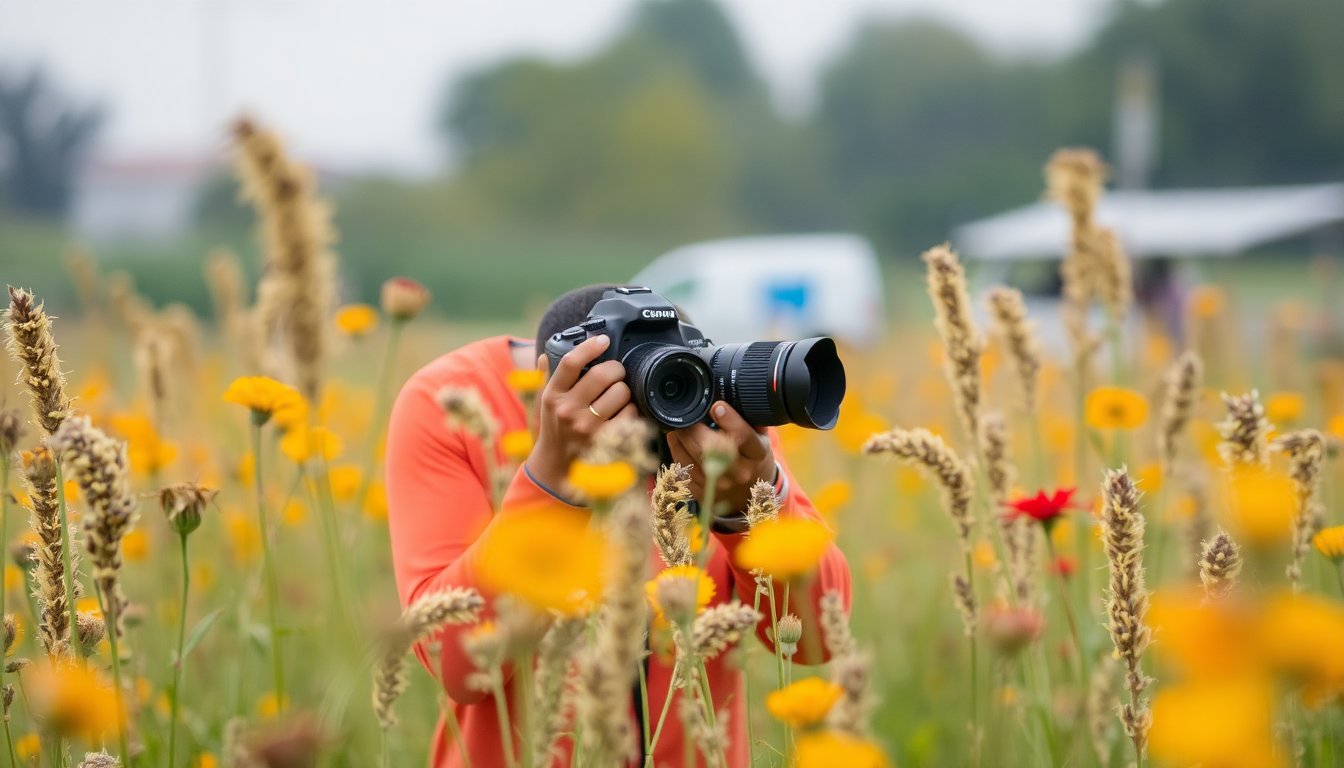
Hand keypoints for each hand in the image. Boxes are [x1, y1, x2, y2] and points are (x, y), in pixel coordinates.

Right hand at [525, 335, 636, 491]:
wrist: (556, 467)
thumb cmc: (554, 429)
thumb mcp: (543, 403)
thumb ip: (545, 378)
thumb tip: (546, 355)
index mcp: (552, 395)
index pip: (570, 363)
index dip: (590, 346)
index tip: (602, 340)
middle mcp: (568, 410)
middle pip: (602, 374)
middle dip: (615, 369)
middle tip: (616, 372)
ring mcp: (587, 427)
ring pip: (620, 393)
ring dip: (624, 390)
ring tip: (617, 395)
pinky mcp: (605, 441)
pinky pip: (630, 414)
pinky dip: (630, 409)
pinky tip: (622, 411)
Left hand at [666, 401, 775, 515]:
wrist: (748, 492)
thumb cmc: (752, 457)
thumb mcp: (759, 437)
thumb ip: (749, 417)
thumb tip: (730, 392)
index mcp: (757, 454)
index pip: (744, 436)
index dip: (730, 420)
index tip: (717, 406)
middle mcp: (740, 471)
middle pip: (712, 448)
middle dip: (695, 428)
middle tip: (687, 413)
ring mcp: (720, 485)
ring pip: (693, 458)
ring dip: (681, 438)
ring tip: (678, 423)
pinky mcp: (703, 492)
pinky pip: (684, 468)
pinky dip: (677, 450)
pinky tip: (676, 438)